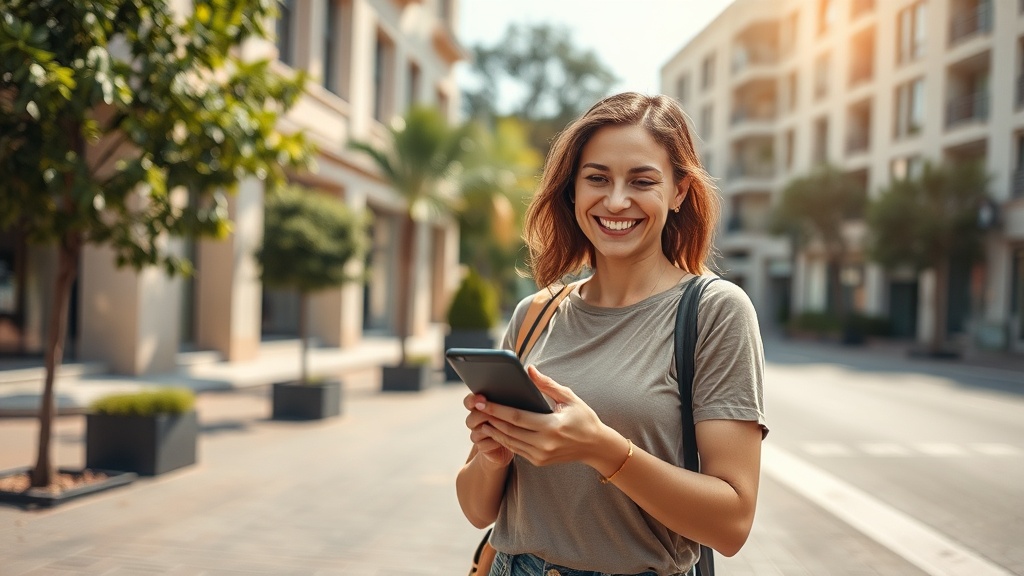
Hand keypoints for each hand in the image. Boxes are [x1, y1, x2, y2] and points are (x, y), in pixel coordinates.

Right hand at [464, 392, 513, 467]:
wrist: (517, 442)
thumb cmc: (518, 420)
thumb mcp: (515, 407)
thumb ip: (509, 398)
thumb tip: (519, 385)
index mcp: (481, 406)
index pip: (469, 401)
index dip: (473, 400)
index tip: (482, 398)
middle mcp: (476, 419)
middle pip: (471, 418)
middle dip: (483, 417)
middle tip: (494, 415)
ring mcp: (478, 434)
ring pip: (475, 432)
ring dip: (489, 431)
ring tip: (504, 428)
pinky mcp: (482, 447)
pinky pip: (482, 445)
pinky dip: (492, 443)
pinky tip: (502, 441)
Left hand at [474, 365, 612, 468]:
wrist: (596, 447)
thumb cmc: (584, 418)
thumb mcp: (569, 398)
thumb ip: (547, 384)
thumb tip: (529, 369)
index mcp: (552, 427)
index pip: (517, 417)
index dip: (497, 409)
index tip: (482, 401)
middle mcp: (544, 444)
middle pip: (509, 430)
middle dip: (490, 418)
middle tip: (476, 407)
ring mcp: (540, 455)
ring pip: (509, 442)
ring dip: (494, 430)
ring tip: (481, 418)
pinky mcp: (538, 462)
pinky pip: (516, 449)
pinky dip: (504, 439)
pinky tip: (495, 429)